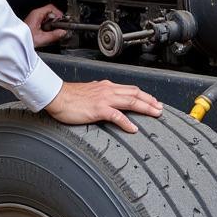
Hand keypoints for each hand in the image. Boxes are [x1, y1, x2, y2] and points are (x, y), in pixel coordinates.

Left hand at [25, 4, 67, 47]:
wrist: (15, 43)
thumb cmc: (23, 39)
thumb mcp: (41, 38)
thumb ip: (54, 35)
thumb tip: (63, 32)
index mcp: (36, 14)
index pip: (51, 8)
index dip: (59, 13)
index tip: (63, 20)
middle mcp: (35, 15)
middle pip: (50, 13)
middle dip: (56, 20)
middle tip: (60, 27)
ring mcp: (34, 19)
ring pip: (47, 18)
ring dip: (52, 24)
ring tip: (55, 31)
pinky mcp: (34, 24)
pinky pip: (44, 22)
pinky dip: (48, 26)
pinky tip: (49, 33)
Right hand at [44, 80, 162, 133]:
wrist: (56, 96)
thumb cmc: (68, 96)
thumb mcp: (89, 93)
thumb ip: (99, 94)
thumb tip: (106, 97)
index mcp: (106, 87)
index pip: (130, 89)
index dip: (144, 95)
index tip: (153, 101)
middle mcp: (108, 90)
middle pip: (135, 94)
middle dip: (150, 101)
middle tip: (160, 108)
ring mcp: (104, 99)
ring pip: (131, 101)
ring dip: (145, 108)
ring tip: (155, 114)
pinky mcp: (98, 109)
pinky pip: (116, 116)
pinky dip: (127, 122)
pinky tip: (133, 128)